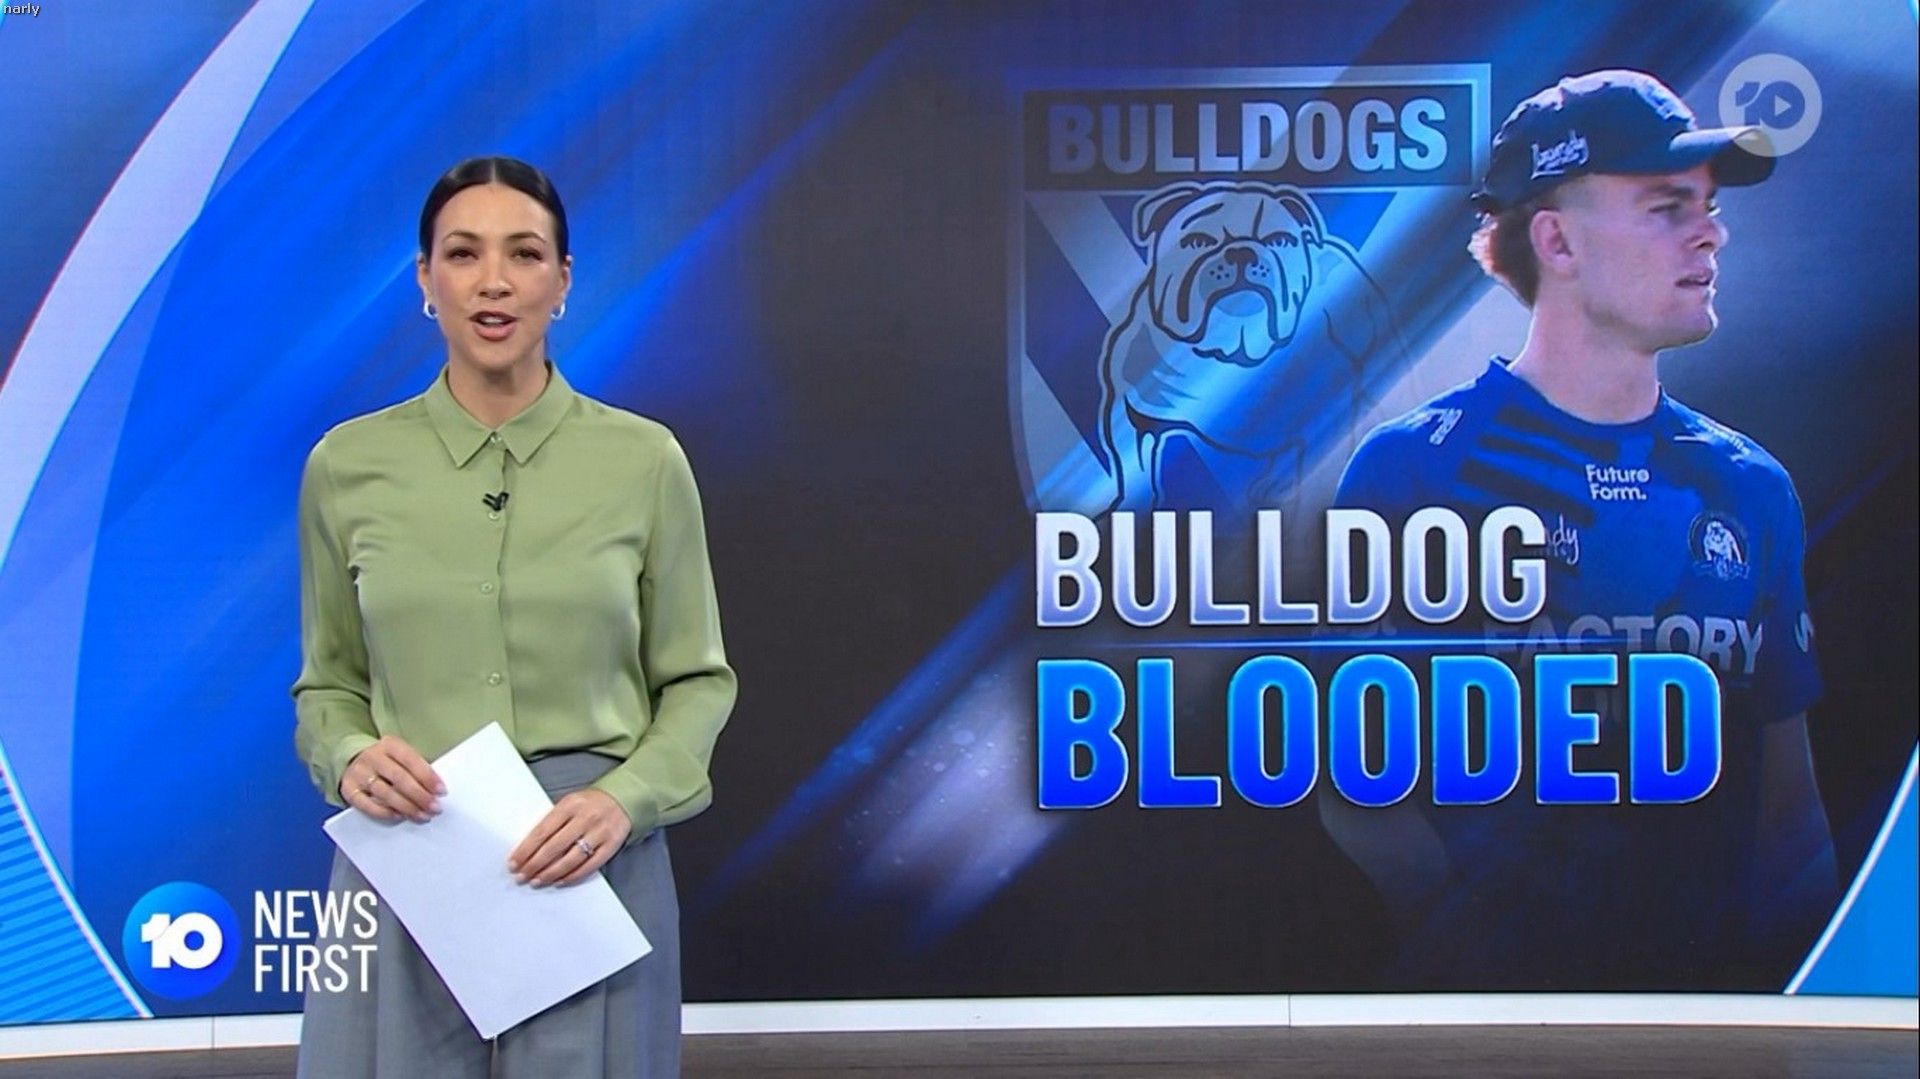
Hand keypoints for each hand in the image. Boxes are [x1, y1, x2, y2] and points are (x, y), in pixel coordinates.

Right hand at [340, 736, 443, 823]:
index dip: (427, 776)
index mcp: (389, 745)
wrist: (352, 760)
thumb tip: (435, 791)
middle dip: (420, 795)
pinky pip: (367, 805)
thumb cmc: (387, 761)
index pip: (411, 760)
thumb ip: (415, 768)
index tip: (442, 791)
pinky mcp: (349, 790)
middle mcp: (372, 757)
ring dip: (407, 807)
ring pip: (385, 793)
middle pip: (399, 778)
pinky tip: (400, 817)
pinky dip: (385, 813)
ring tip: (422, 816)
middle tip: (435, 808)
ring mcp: (358, 773)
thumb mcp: (400, 756)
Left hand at [507, 789, 630, 886]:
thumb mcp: (569, 803)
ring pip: (571, 859)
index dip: (525, 850)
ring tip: (536, 881)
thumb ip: (553, 821)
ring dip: (550, 873)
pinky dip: (572, 876)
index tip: (513, 863)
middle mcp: (585, 818)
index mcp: (570, 805)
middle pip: (554, 847)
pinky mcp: (611, 845)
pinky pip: (589, 866)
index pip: (542, 831)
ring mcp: (600, 832)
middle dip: (534, 865)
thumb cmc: (589, 804)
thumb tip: (528, 849)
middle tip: (521, 877)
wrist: (623, 799)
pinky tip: (559, 881)